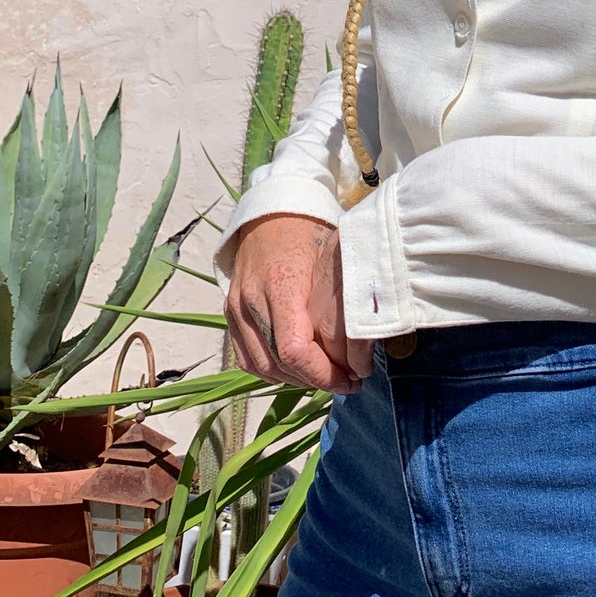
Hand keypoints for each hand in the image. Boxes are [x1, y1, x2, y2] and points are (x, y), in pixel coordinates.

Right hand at [225, 214, 374, 393]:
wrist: (270, 214)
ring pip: (261, 366)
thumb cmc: (309, 233)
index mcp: (282, 283)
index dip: (322, 374)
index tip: (349, 380)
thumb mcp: (332, 260)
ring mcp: (236, 308)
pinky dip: (271, 370)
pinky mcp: (229, 313)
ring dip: (294, 380)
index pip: (294, 349)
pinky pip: (246, 357)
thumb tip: (365, 346)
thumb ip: (341, 302)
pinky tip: (297, 369)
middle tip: (346, 382)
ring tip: (325, 377)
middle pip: (279, 363)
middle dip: (315, 380)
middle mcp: (252, 299)